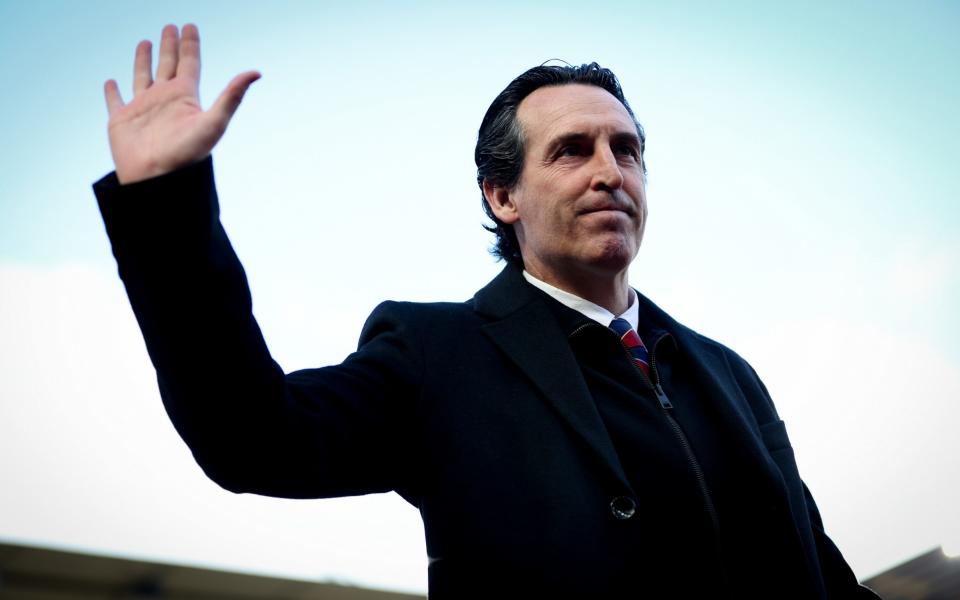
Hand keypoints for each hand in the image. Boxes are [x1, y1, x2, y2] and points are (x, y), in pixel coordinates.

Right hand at [103, 24, 259, 183]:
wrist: (158, 181)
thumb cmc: (187, 156)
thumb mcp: (214, 122)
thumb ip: (233, 96)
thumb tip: (256, 72)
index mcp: (185, 97)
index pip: (189, 62)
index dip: (190, 43)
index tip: (189, 25)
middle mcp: (165, 99)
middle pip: (168, 64)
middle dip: (169, 45)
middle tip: (170, 26)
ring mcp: (143, 109)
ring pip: (142, 77)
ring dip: (142, 60)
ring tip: (144, 42)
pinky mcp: (121, 121)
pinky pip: (115, 101)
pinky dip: (111, 91)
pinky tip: (111, 81)